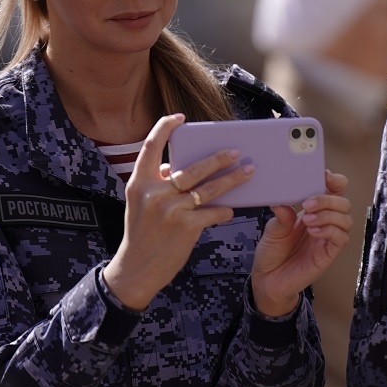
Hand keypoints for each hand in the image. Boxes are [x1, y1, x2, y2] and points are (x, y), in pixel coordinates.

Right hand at [102, 114, 253, 310]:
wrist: (136, 268)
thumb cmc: (143, 233)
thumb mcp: (141, 202)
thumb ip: (158, 182)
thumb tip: (183, 166)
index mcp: (139, 182)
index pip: (150, 145)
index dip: (164, 127)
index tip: (179, 118)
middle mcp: (153, 192)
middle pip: (192, 167)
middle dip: (218, 158)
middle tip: (236, 150)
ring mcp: (170, 209)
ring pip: (209, 188)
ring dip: (232, 179)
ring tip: (249, 171)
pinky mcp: (185, 227)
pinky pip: (212, 212)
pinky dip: (224, 211)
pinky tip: (230, 210)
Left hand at [250, 170, 351, 317]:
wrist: (268, 280)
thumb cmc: (272, 253)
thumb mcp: (273, 230)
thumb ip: (282, 216)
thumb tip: (282, 202)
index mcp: (312, 210)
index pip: (333, 190)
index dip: (335, 181)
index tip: (325, 175)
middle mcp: (324, 222)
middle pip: (343, 202)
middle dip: (328, 199)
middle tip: (307, 203)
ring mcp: (328, 238)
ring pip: (346, 218)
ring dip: (328, 214)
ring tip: (307, 220)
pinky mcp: (329, 254)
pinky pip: (341, 238)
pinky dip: (329, 230)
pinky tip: (313, 231)